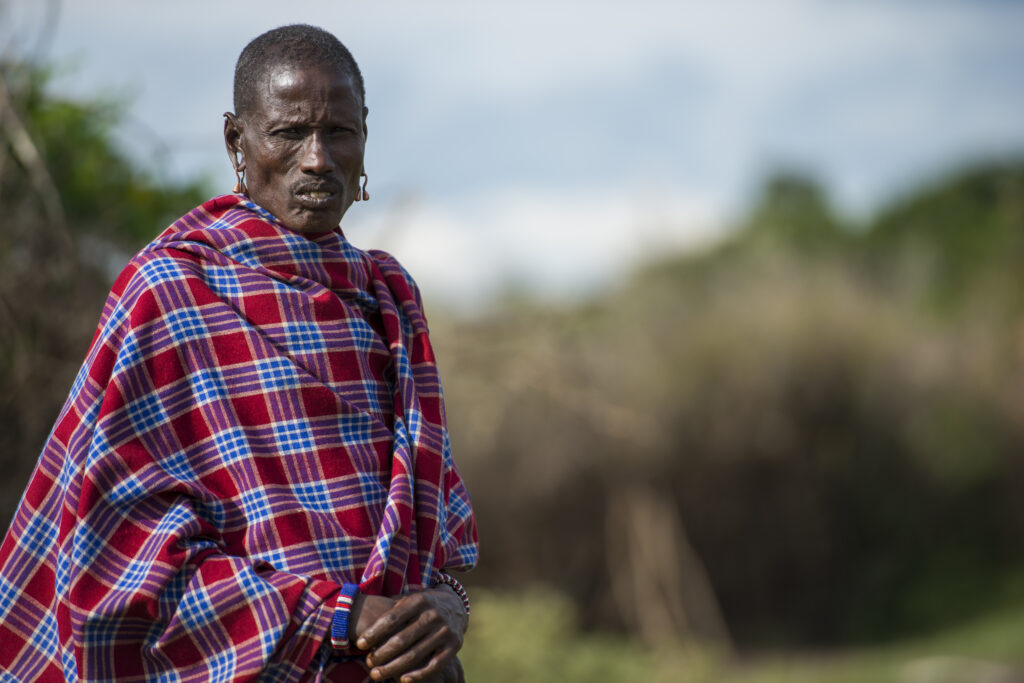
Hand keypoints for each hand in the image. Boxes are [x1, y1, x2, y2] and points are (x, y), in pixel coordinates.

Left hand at [354, 587, 468, 682]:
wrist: (455, 606)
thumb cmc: (421, 607)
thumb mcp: (409, 600)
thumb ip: (391, 609)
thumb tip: (360, 622)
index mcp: (419, 600)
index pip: (391, 619)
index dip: (374, 633)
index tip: (360, 644)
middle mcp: (433, 614)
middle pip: (401, 639)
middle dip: (381, 653)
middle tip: (369, 663)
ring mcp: (444, 631)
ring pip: (415, 655)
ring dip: (393, 668)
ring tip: (376, 674)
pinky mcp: (454, 646)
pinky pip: (434, 665)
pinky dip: (418, 675)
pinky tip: (402, 680)